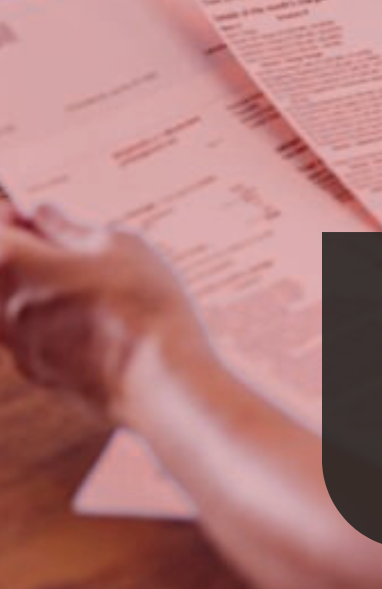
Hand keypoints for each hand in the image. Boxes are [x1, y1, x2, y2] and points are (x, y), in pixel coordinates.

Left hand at [0, 204, 208, 422]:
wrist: (159, 379)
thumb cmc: (141, 304)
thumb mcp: (120, 244)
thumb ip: (73, 228)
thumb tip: (47, 215)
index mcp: (14, 264)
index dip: (12, 212)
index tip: (34, 209)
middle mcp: (2, 307)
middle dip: (23, 250)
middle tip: (61, 238)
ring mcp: (17, 345)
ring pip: (11, 303)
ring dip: (34, 285)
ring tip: (82, 276)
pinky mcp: (38, 372)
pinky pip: (29, 332)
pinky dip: (47, 317)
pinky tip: (90, 313)